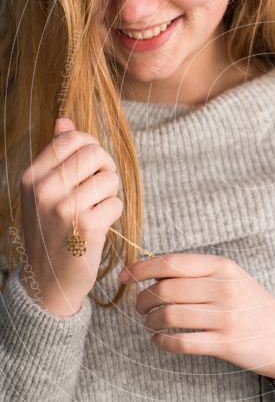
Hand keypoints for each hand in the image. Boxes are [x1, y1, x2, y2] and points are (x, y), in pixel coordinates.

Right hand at [19, 117, 123, 316]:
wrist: (49, 280)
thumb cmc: (52, 230)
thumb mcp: (44, 191)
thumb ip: (55, 154)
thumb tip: (65, 121)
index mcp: (32, 177)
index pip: (72, 138)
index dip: (90, 148)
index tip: (90, 167)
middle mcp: (44, 190)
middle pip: (95, 153)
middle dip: (105, 168)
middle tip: (99, 188)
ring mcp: (63, 208)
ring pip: (109, 178)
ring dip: (110, 193)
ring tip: (95, 209)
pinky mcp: (85, 227)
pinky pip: (116, 203)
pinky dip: (113, 213)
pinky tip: (99, 226)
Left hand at [122, 253, 274, 378]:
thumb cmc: (250, 304)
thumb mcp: (230, 277)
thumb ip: (196, 272)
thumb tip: (150, 270)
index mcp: (222, 266)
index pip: (172, 263)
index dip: (142, 268)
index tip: (125, 276)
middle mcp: (224, 288)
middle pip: (165, 290)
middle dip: (142, 299)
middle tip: (139, 306)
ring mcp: (226, 316)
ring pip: (169, 316)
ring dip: (150, 321)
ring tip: (149, 323)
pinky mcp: (225, 343)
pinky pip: (181, 342)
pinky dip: (162, 342)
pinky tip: (159, 340)